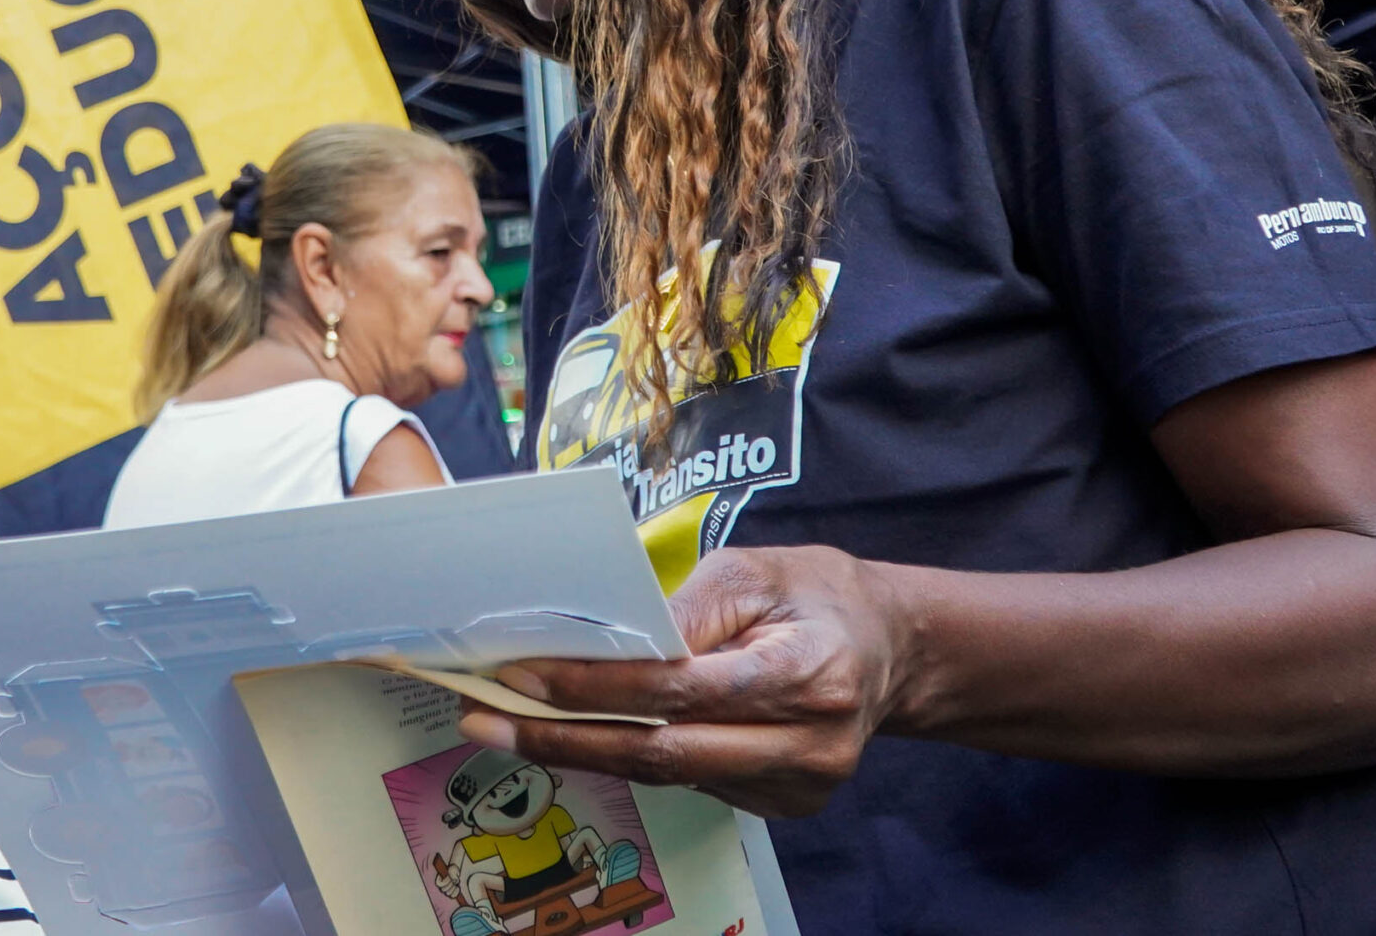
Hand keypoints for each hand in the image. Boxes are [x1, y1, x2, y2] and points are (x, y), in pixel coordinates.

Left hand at [457, 545, 908, 817]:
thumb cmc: (816, 596)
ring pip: (669, 774)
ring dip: (584, 751)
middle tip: (484, 721)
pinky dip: (632, 758)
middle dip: (564, 738)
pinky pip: (692, 783)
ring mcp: (799, 785)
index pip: (680, 687)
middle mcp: (809, 743)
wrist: (891, 651)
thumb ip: (686, 606)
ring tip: (509, 727)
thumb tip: (609, 639)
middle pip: (664, 751)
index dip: (596, 685)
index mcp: (807, 672)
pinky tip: (583, 735)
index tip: (523, 674)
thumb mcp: (756, 570)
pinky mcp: (785, 806)